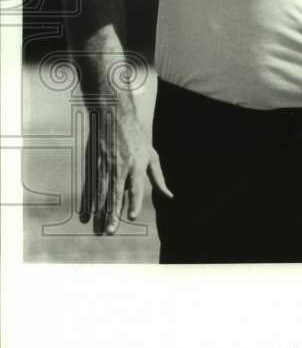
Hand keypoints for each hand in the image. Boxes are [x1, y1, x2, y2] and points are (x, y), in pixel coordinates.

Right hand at [79, 111, 172, 234]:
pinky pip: (91, 186)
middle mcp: (120, 167)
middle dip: (113, 213)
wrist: (116, 117)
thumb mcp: (152, 156)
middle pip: (116, 194)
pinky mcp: (94, 164)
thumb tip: (169, 195)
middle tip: (110, 230)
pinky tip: (86, 212)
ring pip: (101, 193)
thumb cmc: (137, 138)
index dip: (133, 203)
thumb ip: (158, 177)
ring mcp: (105, 166)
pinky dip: (88, 200)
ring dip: (100, 211)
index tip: (131, 216)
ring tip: (98, 226)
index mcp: (136, 165)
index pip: (135, 188)